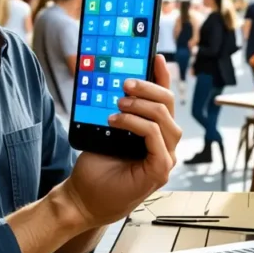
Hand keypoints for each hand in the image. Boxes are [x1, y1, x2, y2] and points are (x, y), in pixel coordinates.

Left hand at [59, 56, 180, 227]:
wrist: (84, 196)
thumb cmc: (97, 165)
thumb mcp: (107, 129)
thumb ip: (119, 110)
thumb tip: (116, 82)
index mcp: (155, 132)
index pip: (164, 100)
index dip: (162, 77)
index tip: (156, 56)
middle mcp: (165, 144)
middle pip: (169, 106)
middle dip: (149, 88)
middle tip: (126, 82)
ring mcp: (166, 158)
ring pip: (166, 120)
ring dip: (142, 105)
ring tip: (119, 103)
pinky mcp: (160, 170)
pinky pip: (156, 138)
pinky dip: (137, 124)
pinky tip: (117, 121)